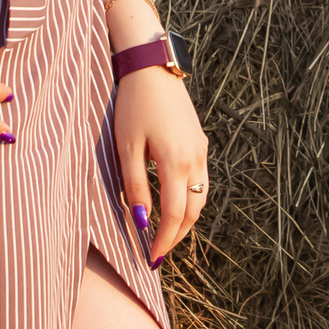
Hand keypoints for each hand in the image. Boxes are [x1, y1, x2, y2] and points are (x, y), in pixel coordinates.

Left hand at [114, 66, 208, 267]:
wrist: (153, 68)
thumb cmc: (134, 105)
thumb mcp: (127, 147)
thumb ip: (135, 185)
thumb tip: (140, 220)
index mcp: (177, 161)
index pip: (176, 214)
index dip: (164, 241)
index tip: (151, 259)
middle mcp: (196, 159)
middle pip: (194, 211)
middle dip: (177, 236)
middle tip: (158, 254)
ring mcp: (201, 150)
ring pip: (201, 197)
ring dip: (185, 219)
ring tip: (165, 234)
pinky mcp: (200, 142)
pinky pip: (200, 180)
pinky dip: (190, 199)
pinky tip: (173, 203)